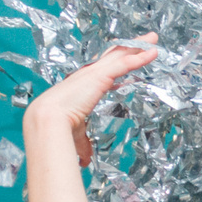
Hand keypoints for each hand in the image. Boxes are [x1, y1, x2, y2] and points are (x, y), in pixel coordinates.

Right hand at [25, 36, 160, 156]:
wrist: (47, 119)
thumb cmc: (58, 127)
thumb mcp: (77, 135)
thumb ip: (83, 144)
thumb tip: (84, 161)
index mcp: (83, 85)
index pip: (104, 71)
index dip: (116, 64)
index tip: (127, 61)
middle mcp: (89, 75)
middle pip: (113, 56)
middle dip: (129, 47)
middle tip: (145, 40)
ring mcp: (94, 73)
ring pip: (120, 54)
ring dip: (138, 46)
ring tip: (153, 39)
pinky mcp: (100, 76)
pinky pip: (124, 63)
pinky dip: (139, 57)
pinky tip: (152, 52)